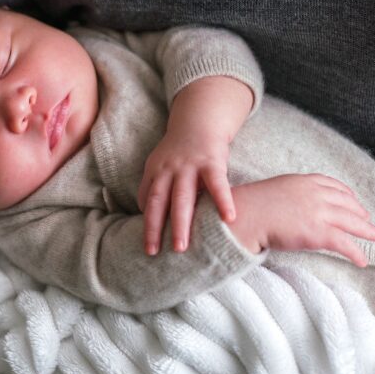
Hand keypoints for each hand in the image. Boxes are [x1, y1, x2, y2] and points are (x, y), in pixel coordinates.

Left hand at [137, 129, 234, 255]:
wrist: (199, 122)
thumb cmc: (180, 152)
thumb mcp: (161, 165)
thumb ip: (155, 187)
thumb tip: (145, 215)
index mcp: (155, 171)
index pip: (147, 199)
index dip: (146, 221)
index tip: (147, 244)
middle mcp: (169, 169)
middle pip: (160, 201)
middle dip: (155, 228)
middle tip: (153, 252)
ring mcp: (189, 165)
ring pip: (183, 197)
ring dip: (180, 223)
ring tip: (181, 248)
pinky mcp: (212, 162)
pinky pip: (217, 184)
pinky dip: (223, 201)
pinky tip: (229, 218)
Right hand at [229, 174, 374, 266]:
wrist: (245, 216)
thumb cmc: (252, 206)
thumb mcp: (277, 190)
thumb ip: (292, 195)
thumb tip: (296, 207)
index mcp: (305, 182)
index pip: (334, 186)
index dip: (348, 196)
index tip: (354, 202)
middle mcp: (316, 193)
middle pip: (347, 202)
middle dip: (360, 212)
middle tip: (368, 221)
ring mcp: (318, 212)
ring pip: (351, 221)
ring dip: (367, 231)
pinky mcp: (318, 232)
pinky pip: (344, 243)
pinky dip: (356, 252)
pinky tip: (363, 260)